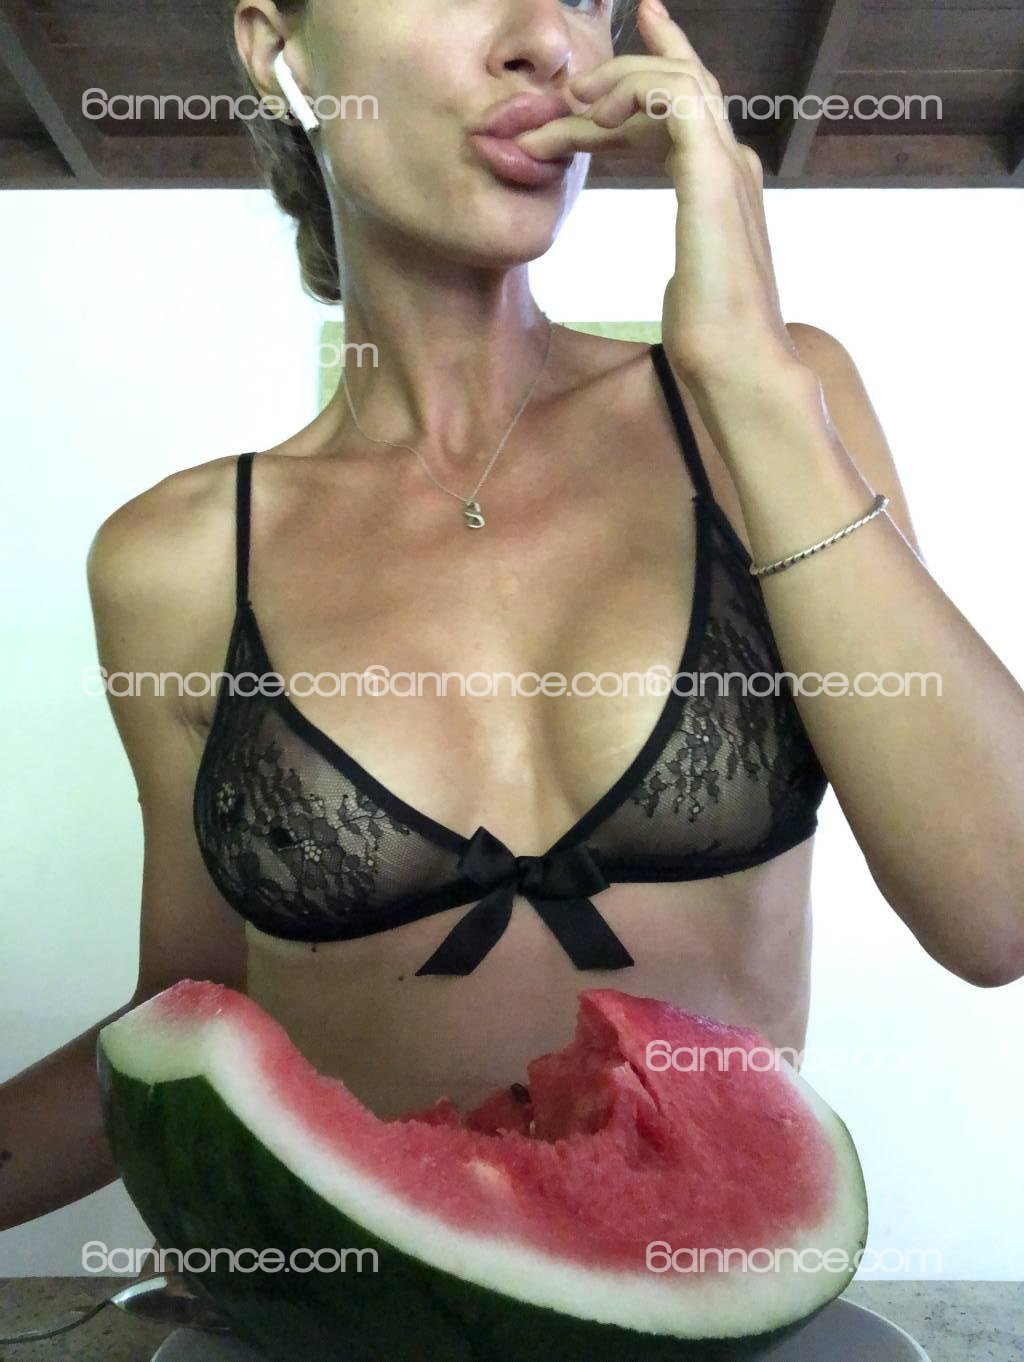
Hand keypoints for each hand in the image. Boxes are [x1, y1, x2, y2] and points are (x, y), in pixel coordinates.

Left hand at [514, 0, 803, 391]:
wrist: (737, 366)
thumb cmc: (713, 341)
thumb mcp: (690, 286)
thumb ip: (688, 262)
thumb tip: (684, 276)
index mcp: (722, 190)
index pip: (683, 117)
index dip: (635, 98)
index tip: (585, 103)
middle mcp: (731, 167)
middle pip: (683, 84)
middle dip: (625, 73)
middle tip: (570, 87)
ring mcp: (727, 167)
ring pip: (679, 79)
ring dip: (620, 80)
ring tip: (574, 101)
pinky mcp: (713, 176)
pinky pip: (677, 97)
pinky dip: (634, 92)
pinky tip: (597, 118)